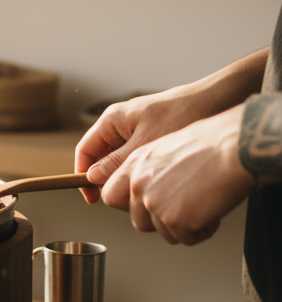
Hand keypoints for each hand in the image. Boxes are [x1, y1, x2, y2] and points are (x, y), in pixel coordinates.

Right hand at [75, 48, 267, 202]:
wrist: (218, 100)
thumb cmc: (182, 114)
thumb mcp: (146, 143)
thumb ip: (117, 162)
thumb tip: (93, 179)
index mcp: (112, 120)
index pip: (86, 150)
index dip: (83, 175)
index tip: (91, 198)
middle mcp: (121, 125)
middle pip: (103, 159)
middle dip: (109, 180)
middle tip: (125, 200)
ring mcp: (138, 132)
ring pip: (123, 162)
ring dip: (129, 179)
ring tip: (144, 193)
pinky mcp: (155, 139)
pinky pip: (140, 161)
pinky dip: (144, 174)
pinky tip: (157, 185)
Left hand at [99, 104, 253, 244]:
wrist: (232, 148)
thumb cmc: (209, 145)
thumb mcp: (165, 150)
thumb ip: (148, 172)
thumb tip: (143, 192)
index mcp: (134, 164)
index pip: (110, 195)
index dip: (129, 206)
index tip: (148, 208)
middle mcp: (137, 184)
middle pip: (137, 221)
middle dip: (159, 221)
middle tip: (182, 209)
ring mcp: (153, 203)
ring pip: (162, 232)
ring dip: (182, 226)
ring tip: (202, 205)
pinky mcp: (173, 219)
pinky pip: (185, 238)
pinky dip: (201, 230)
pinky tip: (212, 211)